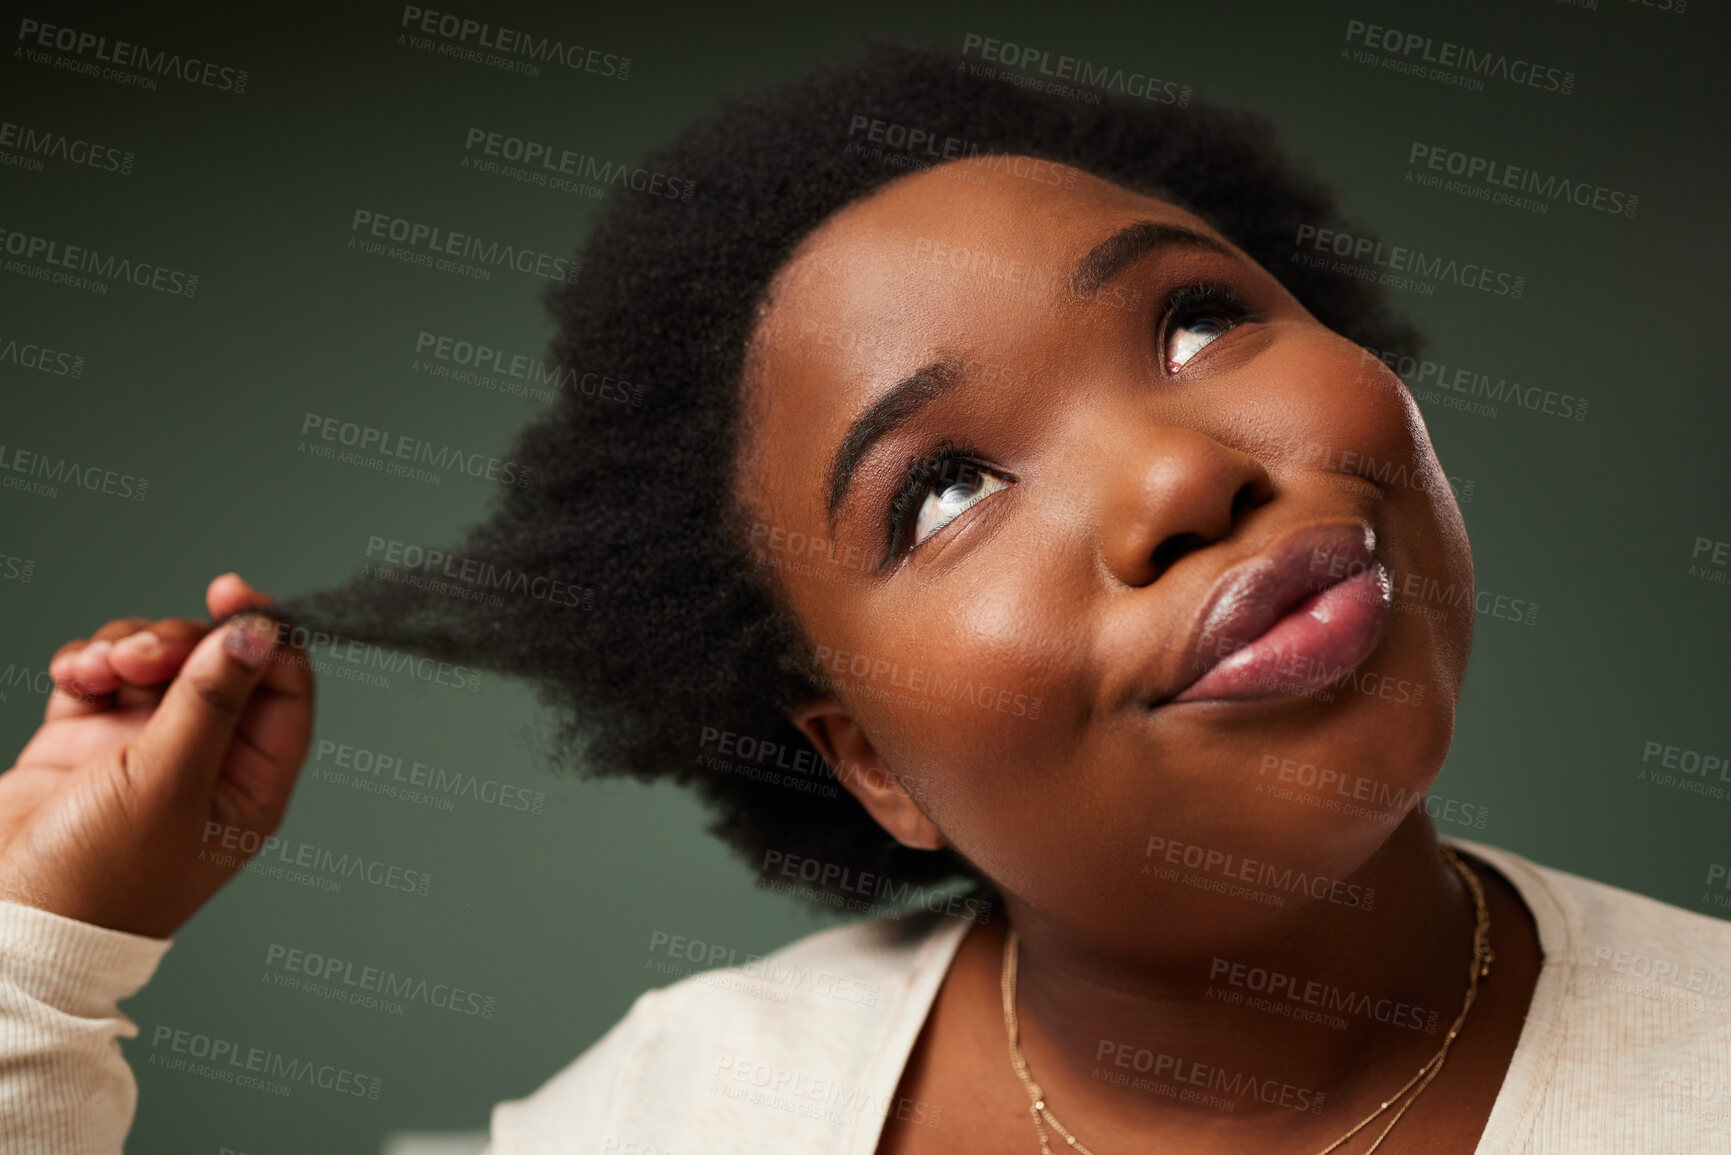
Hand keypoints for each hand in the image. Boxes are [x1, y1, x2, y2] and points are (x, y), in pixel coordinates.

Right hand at [0, 573, 314, 937]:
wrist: (8, 926)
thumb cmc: (99, 878)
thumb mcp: (167, 785)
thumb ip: (211, 701)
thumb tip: (258, 632)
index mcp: (251, 781)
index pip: (285, 686)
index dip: (265, 633)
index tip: (230, 593)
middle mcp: (206, 758)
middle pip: (217, 660)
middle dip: (179, 640)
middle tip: (142, 655)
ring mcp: (145, 746)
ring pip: (157, 658)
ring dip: (128, 647)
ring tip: (100, 671)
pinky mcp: (87, 739)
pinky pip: (102, 672)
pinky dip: (89, 663)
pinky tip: (74, 677)